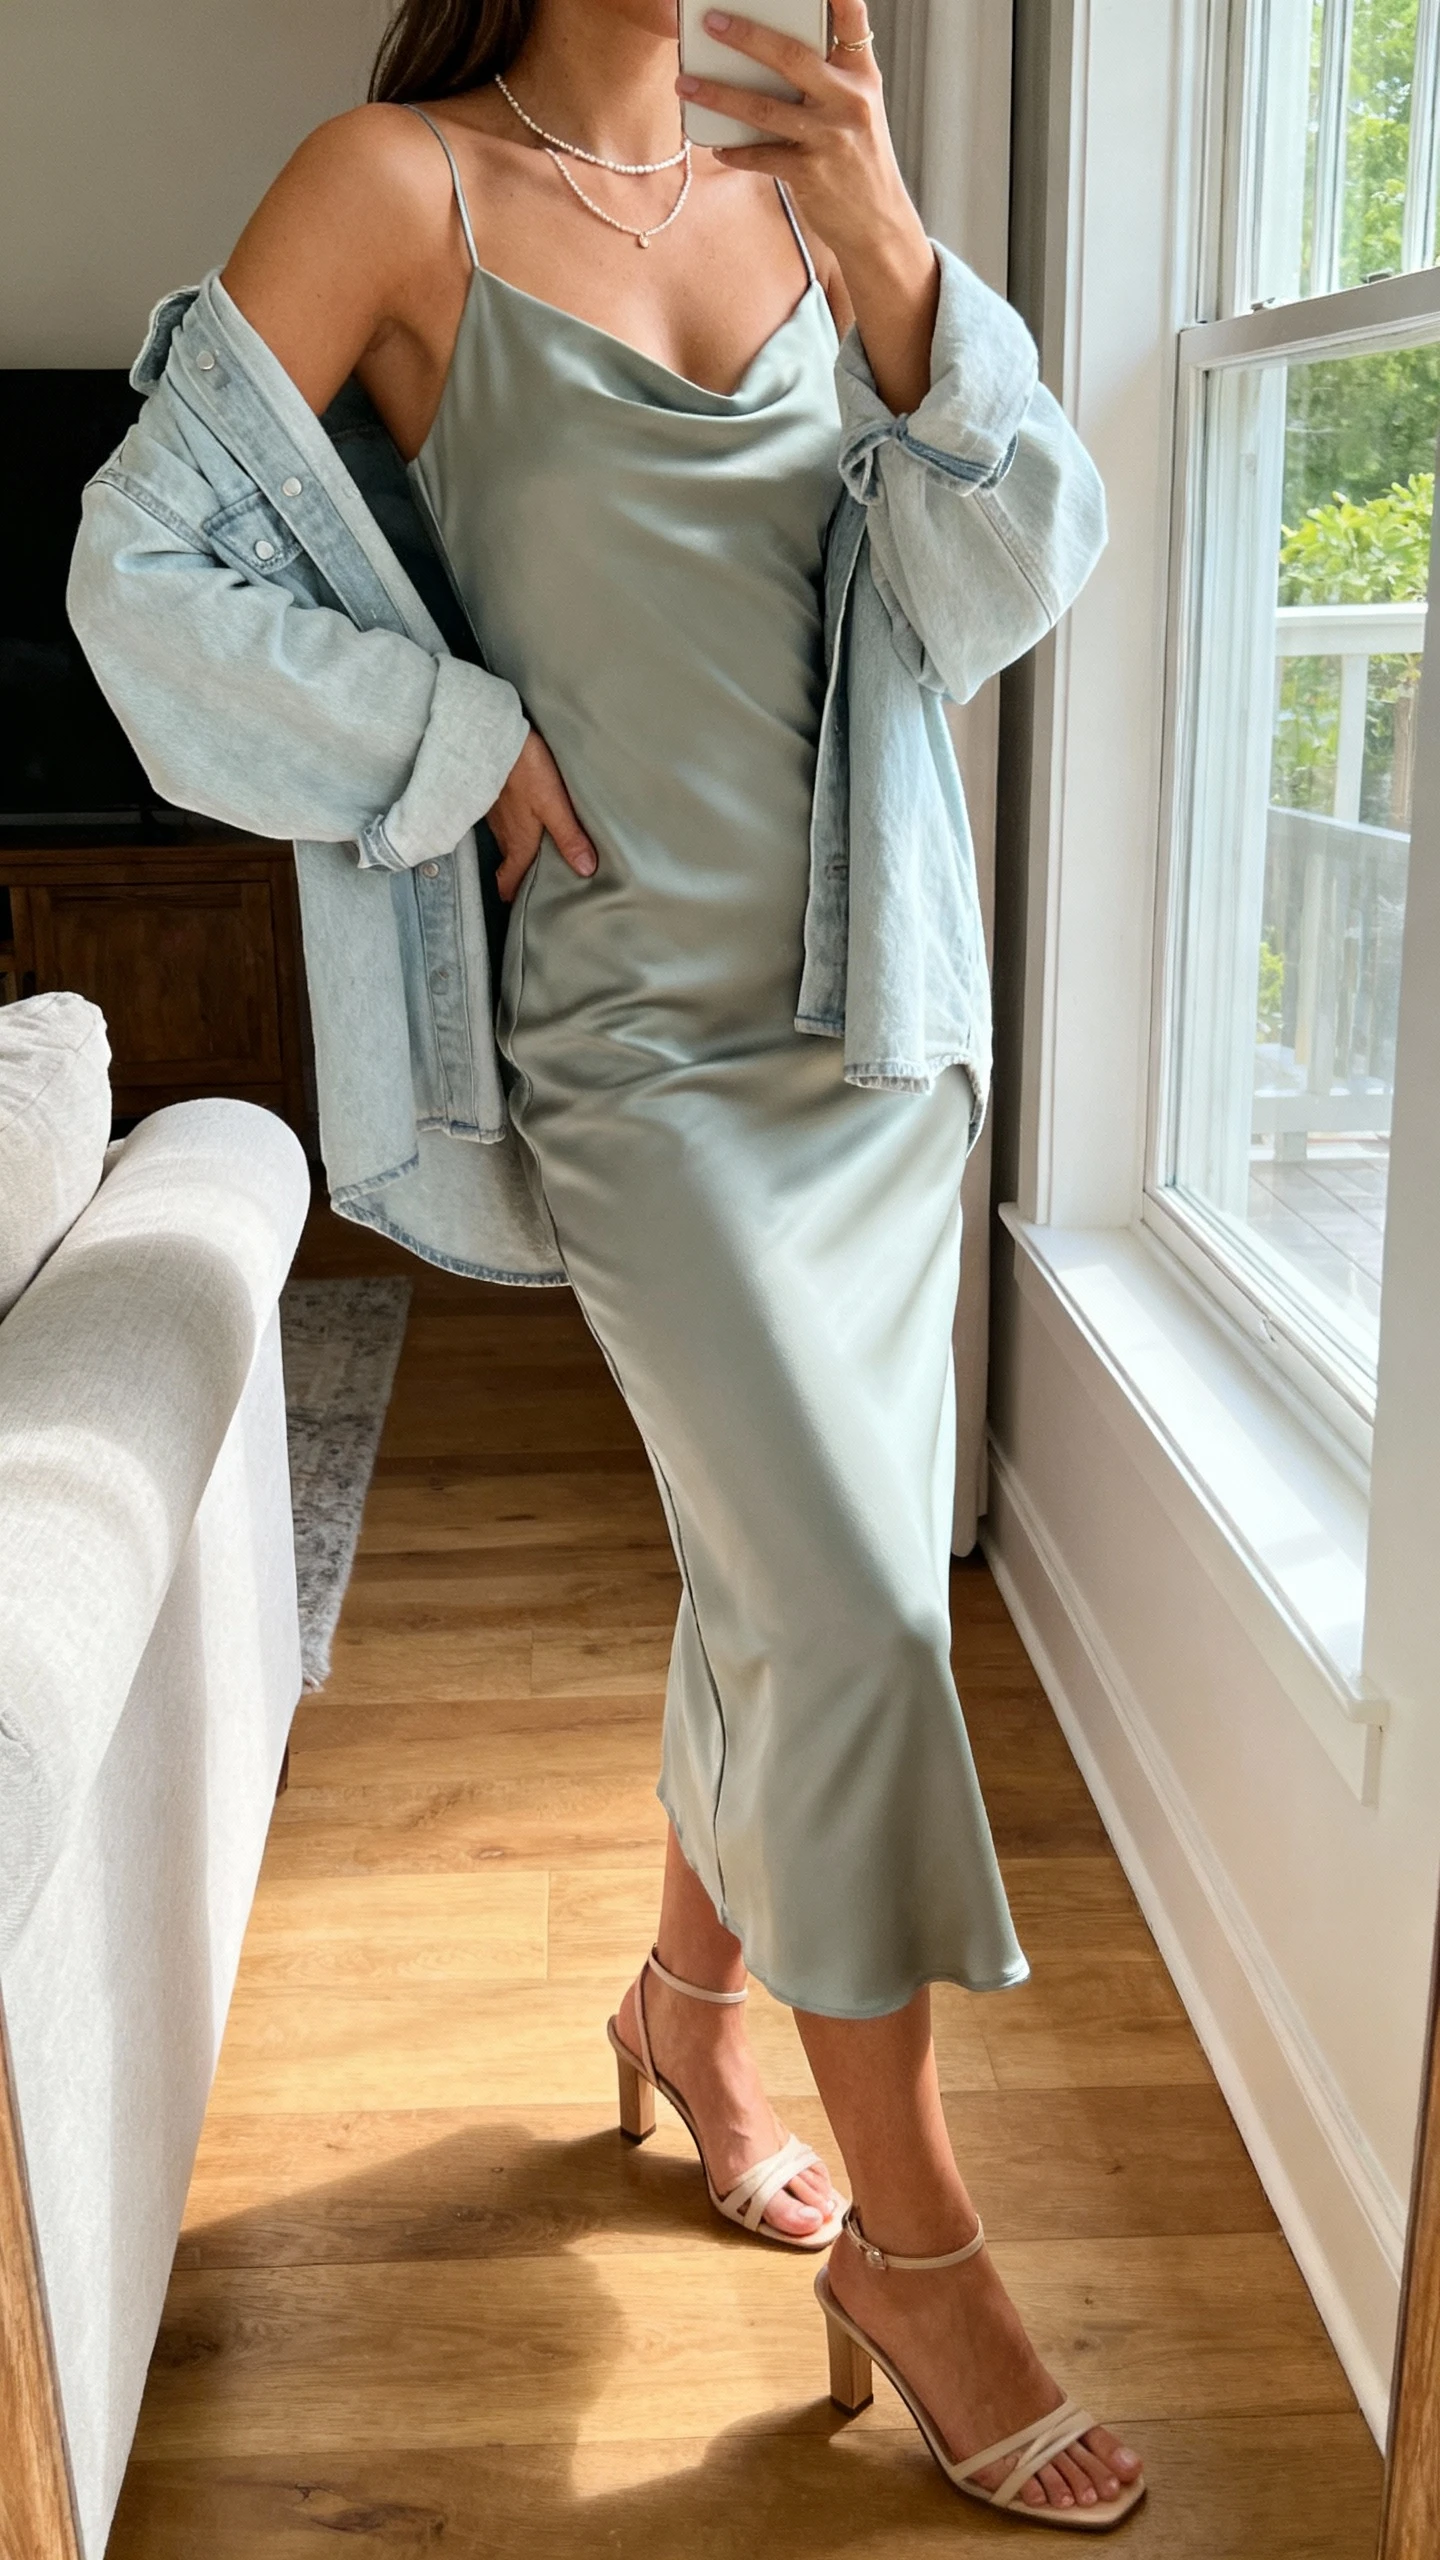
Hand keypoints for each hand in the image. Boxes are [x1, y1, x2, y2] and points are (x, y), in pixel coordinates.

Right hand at [486, 728, 596, 901]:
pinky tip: (522, 818)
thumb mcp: (554, 805)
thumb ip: (569, 838)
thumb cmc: (525, 769)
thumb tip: (586, 870)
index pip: (507, 879)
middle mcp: (503, 833)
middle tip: (531, 883)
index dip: (512, 895)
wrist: (493, 735)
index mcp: (518, 841)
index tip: (517, 907)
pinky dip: (511, 827)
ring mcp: (494, 814)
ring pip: (505, 841)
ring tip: (532, 853)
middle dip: (517, 875)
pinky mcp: (492, 794)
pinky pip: (501, 821)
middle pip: (508, 862)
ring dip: (515, 850)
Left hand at [676, 5, 938, 412]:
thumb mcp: (856, 112)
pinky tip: (715, 144)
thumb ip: (827, 78)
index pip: (853, 22)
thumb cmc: (859, 162)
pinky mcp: (810, 174)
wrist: (878, 225)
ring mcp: (830, 138)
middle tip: (711, 21)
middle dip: (747, 36)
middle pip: (792, 57)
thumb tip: (768, 54)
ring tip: (685, 84)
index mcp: (862, 77)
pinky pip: (761, 155)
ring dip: (719, 95)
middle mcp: (849, 101)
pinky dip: (735, 149)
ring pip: (764, 108)